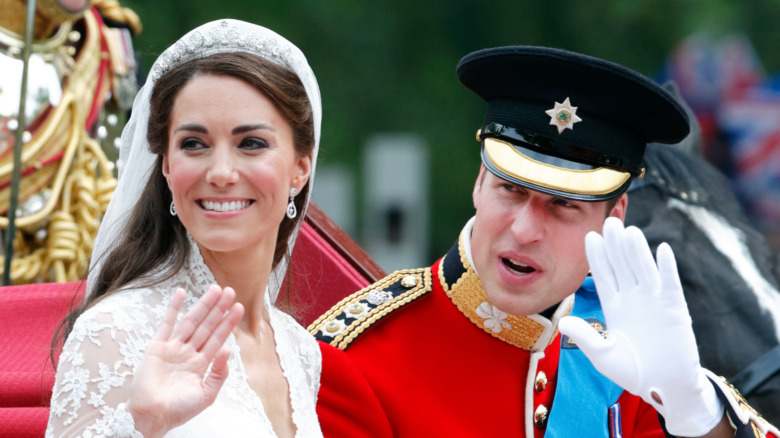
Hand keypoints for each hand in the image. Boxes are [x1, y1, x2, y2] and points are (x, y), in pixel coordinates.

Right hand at [127, 285, 243, 436]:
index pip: (218, 338)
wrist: (152, 416)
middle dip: (218, 309)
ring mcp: (173, 348)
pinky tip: (181, 293)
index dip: (228, 323)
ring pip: (191, 321)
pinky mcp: (156, 347)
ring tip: (215, 289)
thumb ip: (219, 374)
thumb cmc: (178, 410)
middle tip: (230, 291)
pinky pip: (166, 323)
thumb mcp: (207, 394)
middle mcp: (188, 353)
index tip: (239, 308)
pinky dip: (173, 308)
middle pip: (207, 326)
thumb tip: (227, 349)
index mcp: (201, 364)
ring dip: (203, 305)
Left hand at [558, 217, 722, 436]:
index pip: (604, 275)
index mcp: (615, 306)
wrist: (664, 388)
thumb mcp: (603, 355)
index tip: (590, 236)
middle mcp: (633, 299)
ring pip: (644, 270)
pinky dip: (667, 268)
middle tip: (608, 222)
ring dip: (637, 251)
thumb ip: (586, 337)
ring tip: (629, 231)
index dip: (597, 257)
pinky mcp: (675, 309)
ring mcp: (654, 302)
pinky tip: (662, 250)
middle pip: (623, 266)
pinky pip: (670, 284)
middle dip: (615, 245)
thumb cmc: (633, 372)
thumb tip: (563, 321)